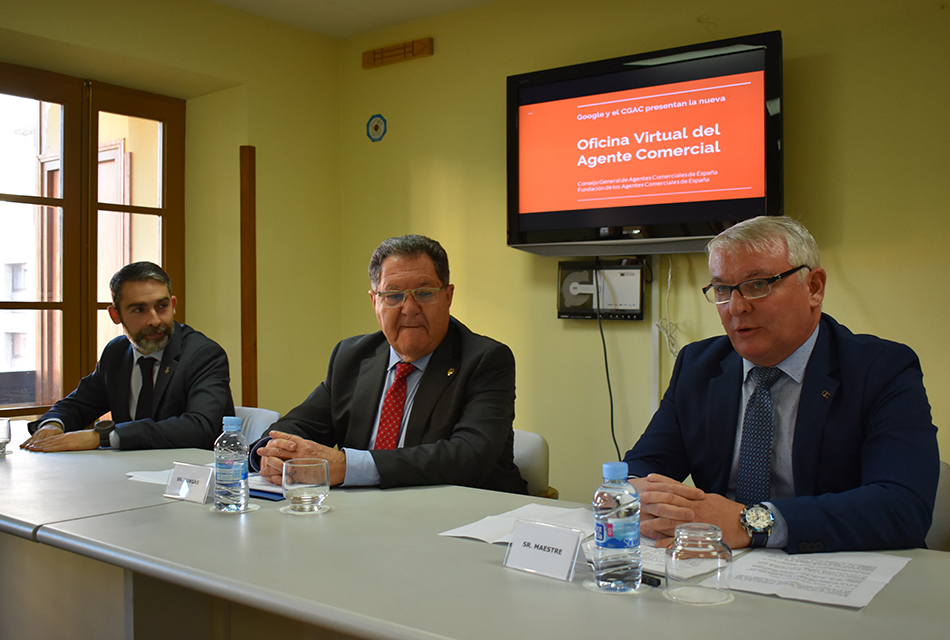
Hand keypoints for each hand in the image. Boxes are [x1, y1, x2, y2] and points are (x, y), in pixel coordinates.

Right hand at [20, 423, 63, 447]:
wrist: (51, 425)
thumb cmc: (56, 431)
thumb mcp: (60, 433)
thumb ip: (60, 437)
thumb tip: (62, 442)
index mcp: (50, 432)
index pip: (46, 439)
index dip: (43, 444)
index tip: (41, 448)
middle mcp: (42, 432)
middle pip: (38, 439)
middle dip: (34, 444)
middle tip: (31, 448)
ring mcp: (37, 433)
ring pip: (33, 439)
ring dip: (29, 444)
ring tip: (26, 448)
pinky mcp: (34, 435)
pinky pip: (29, 439)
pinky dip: (25, 442)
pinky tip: (22, 446)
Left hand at [21, 427, 99, 451]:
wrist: (97, 436)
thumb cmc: (90, 439)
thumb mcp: (78, 440)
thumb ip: (71, 442)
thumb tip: (66, 447)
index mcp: (66, 436)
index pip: (52, 439)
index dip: (43, 441)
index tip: (36, 444)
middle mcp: (65, 437)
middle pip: (49, 440)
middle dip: (39, 444)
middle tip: (30, 447)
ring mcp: (67, 440)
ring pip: (51, 443)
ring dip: (41, 446)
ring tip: (34, 448)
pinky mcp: (70, 444)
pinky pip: (58, 447)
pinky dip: (50, 448)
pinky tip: (44, 449)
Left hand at [256, 430, 346, 486]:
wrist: (341, 467)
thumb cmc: (330, 457)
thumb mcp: (316, 446)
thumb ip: (304, 446)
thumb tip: (293, 446)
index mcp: (305, 444)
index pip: (288, 438)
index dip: (278, 436)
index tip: (271, 435)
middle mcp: (301, 453)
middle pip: (280, 450)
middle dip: (268, 450)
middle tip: (260, 450)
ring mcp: (299, 465)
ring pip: (279, 464)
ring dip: (268, 465)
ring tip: (261, 467)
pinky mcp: (300, 477)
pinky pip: (284, 477)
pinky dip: (275, 477)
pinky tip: (270, 477)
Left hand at [631, 473, 749, 548]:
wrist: (744, 523)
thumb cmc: (729, 511)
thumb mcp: (712, 499)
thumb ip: (696, 498)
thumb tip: (684, 495)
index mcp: (696, 499)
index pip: (675, 488)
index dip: (660, 483)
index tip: (648, 480)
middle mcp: (693, 510)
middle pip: (668, 505)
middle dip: (652, 504)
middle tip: (637, 504)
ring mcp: (695, 524)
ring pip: (670, 523)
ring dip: (654, 525)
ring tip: (641, 527)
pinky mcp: (699, 538)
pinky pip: (681, 541)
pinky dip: (668, 542)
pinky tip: (657, 544)